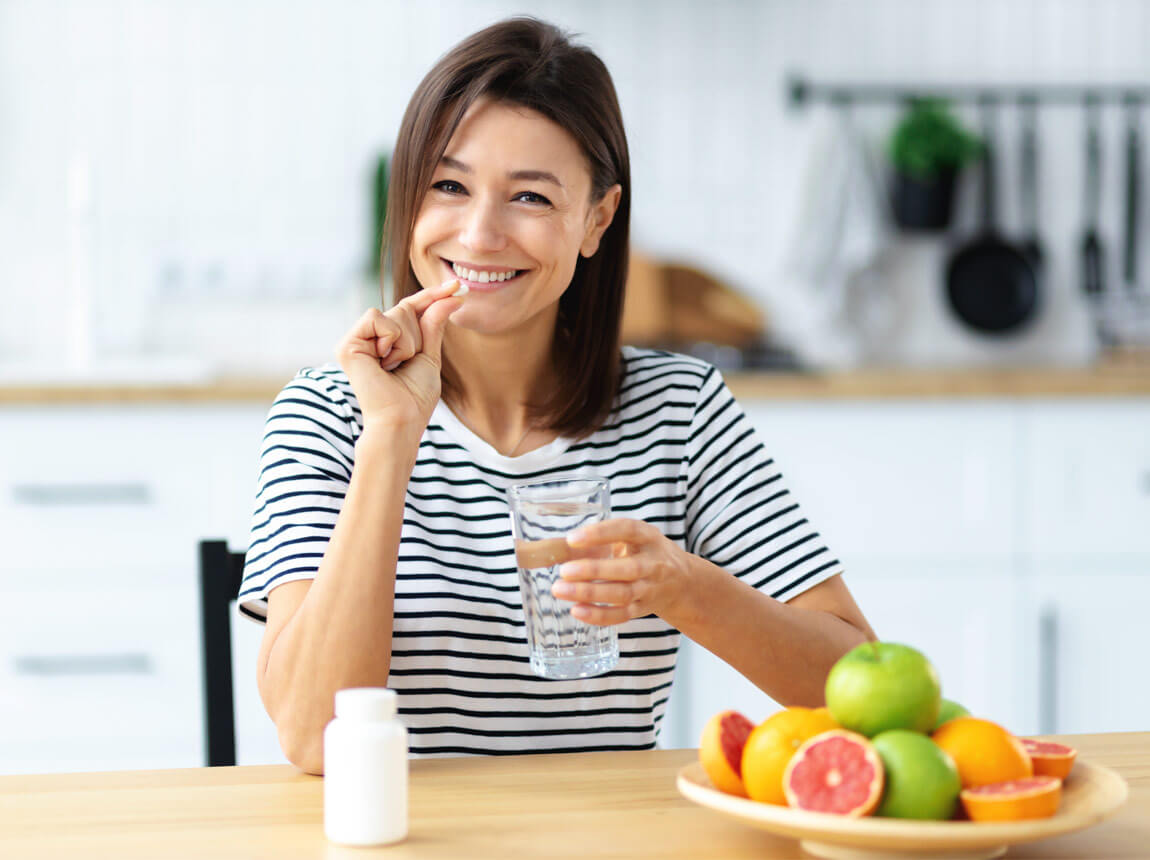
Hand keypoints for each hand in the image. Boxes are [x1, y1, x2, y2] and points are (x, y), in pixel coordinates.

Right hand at [336, 279, 463, 431]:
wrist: (402, 419)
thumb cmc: (415, 397)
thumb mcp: (429, 355)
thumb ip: (434, 324)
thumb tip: (452, 296)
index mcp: (386, 341)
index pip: (410, 308)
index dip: (433, 295)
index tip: (458, 286)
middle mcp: (369, 338)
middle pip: (405, 308)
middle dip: (417, 335)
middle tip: (404, 364)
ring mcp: (356, 340)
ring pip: (394, 313)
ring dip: (406, 342)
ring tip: (393, 367)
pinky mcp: (347, 344)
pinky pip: (377, 318)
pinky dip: (390, 340)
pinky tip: (383, 363)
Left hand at [550, 518, 692, 624]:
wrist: (681, 581)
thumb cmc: (643, 553)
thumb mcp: (626, 539)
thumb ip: (593, 542)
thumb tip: (552, 548)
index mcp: (648, 537)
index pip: (627, 530)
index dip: (601, 534)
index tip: (572, 539)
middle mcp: (653, 563)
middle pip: (627, 569)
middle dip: (594, 570)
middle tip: (563, 571)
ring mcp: (650, 588)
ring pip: (622, 594)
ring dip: (590, 593)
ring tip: (561, 590)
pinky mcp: (643, 609)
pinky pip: (621, 615)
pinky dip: (599, 615)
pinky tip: (577, 610)